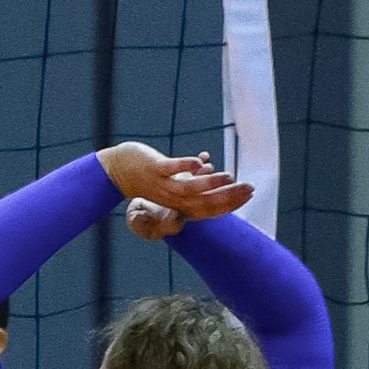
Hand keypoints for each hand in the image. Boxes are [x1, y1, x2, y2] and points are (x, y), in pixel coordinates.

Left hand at [99, 141, 250, 222]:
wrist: (119, 171)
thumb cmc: (150, 174)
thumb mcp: (173, 178)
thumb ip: (191, 175)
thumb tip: (208, 165)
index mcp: (180, 203)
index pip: (210, 208)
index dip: (230, 203)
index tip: (250, 194)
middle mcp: (173, 199)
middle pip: (204, 202)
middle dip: (228, 196)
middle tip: (249, 188)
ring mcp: (162, 185)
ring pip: (189, 189)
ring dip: (209, 183)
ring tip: (228, 176)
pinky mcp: (152, 170)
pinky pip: (169, 169)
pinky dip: (184, 166)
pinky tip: (199, 161)